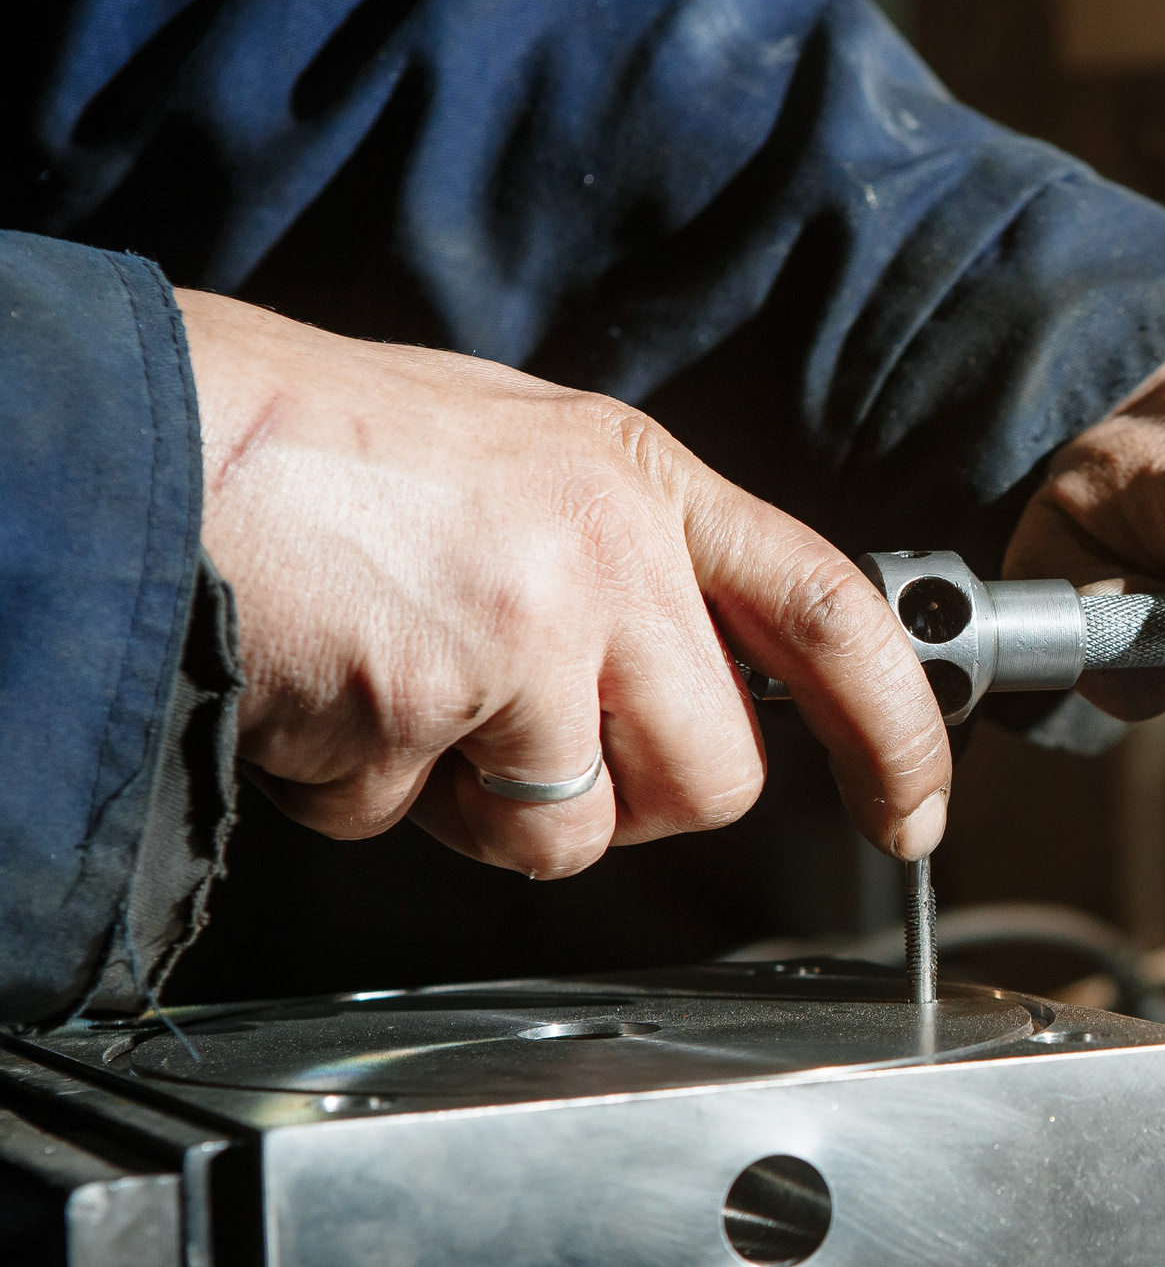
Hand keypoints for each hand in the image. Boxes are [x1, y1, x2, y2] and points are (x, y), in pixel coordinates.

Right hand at [180, 290, 950, 875]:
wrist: (148, 430)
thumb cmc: (323, 446)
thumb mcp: (520, 455)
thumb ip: (628, 559)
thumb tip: (695, 672)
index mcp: (641, 484)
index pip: (831, 615)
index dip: (895, 728)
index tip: (914, 811)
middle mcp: (605, 557)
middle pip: (712, 780)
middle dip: (625, 798)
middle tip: (518, 732)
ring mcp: (520, 634)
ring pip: (572, 836)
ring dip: (481, 808)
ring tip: (398, 687)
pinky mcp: (424, 705)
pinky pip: (416, 826)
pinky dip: (357, 792)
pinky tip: (321, 690)